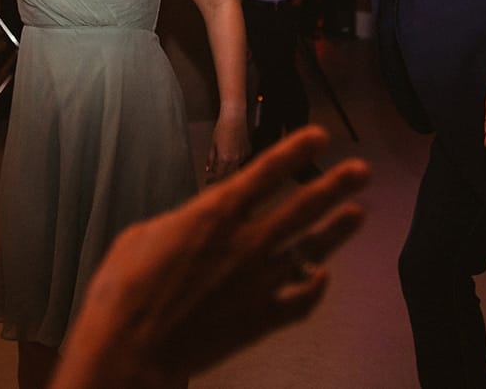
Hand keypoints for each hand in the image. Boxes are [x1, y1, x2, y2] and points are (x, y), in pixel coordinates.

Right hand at [54, 126, 369, 387]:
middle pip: (302, 208)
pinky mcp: (261, 319)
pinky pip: (302, 301)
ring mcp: (259, 283)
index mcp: (214, 215)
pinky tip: (324, 276)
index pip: (265, 173)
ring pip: (310, 251)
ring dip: (336, 231)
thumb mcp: (143, 236)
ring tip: (359, 213)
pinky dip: (316, 288)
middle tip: (361, 171)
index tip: (321, 136)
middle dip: (335, 186)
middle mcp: (246, 244)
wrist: (131, 348)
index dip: (295, 152)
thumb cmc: (123, 289)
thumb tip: (194, 225)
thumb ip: (181, 224)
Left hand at [206, 107, 250, 182]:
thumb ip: (211, 158)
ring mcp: (243, 155)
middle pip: (228, 174)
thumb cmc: (222, 129)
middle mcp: (235, 159)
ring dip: (228, 168)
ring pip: (235, 168)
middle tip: (213, 176)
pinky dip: (235, 161)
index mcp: (225, 158)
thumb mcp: (213, 144)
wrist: (234, 118)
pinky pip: (241, 160)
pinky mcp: (248, 150)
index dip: (213, 180)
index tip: (208, 181)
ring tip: (220, 164)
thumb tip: (208, 169)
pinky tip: (231, 155)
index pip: (219, 175)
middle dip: (220, 176)